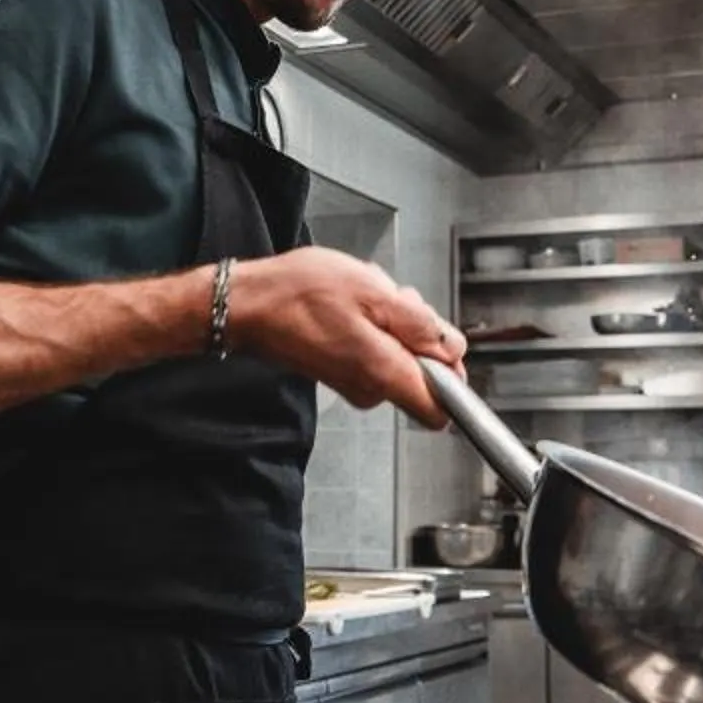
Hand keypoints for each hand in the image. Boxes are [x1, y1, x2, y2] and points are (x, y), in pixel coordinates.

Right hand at [229, 250, 465, 424]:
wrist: (250, 305)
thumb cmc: (301, 294)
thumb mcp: (374, 293)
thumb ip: (421, 325)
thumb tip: (453, 349)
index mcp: (384, 373)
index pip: (440, 409)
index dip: (452, 375)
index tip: (442, 344)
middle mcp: (371, 389)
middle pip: (423, 371)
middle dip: (417, 331)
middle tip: (391, 302)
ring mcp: (355, 383)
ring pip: (399, 354)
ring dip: (392, 321)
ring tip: (364, 299)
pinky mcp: (343, 373)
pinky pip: (376, 351)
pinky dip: (372, 324)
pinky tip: (351, 305)